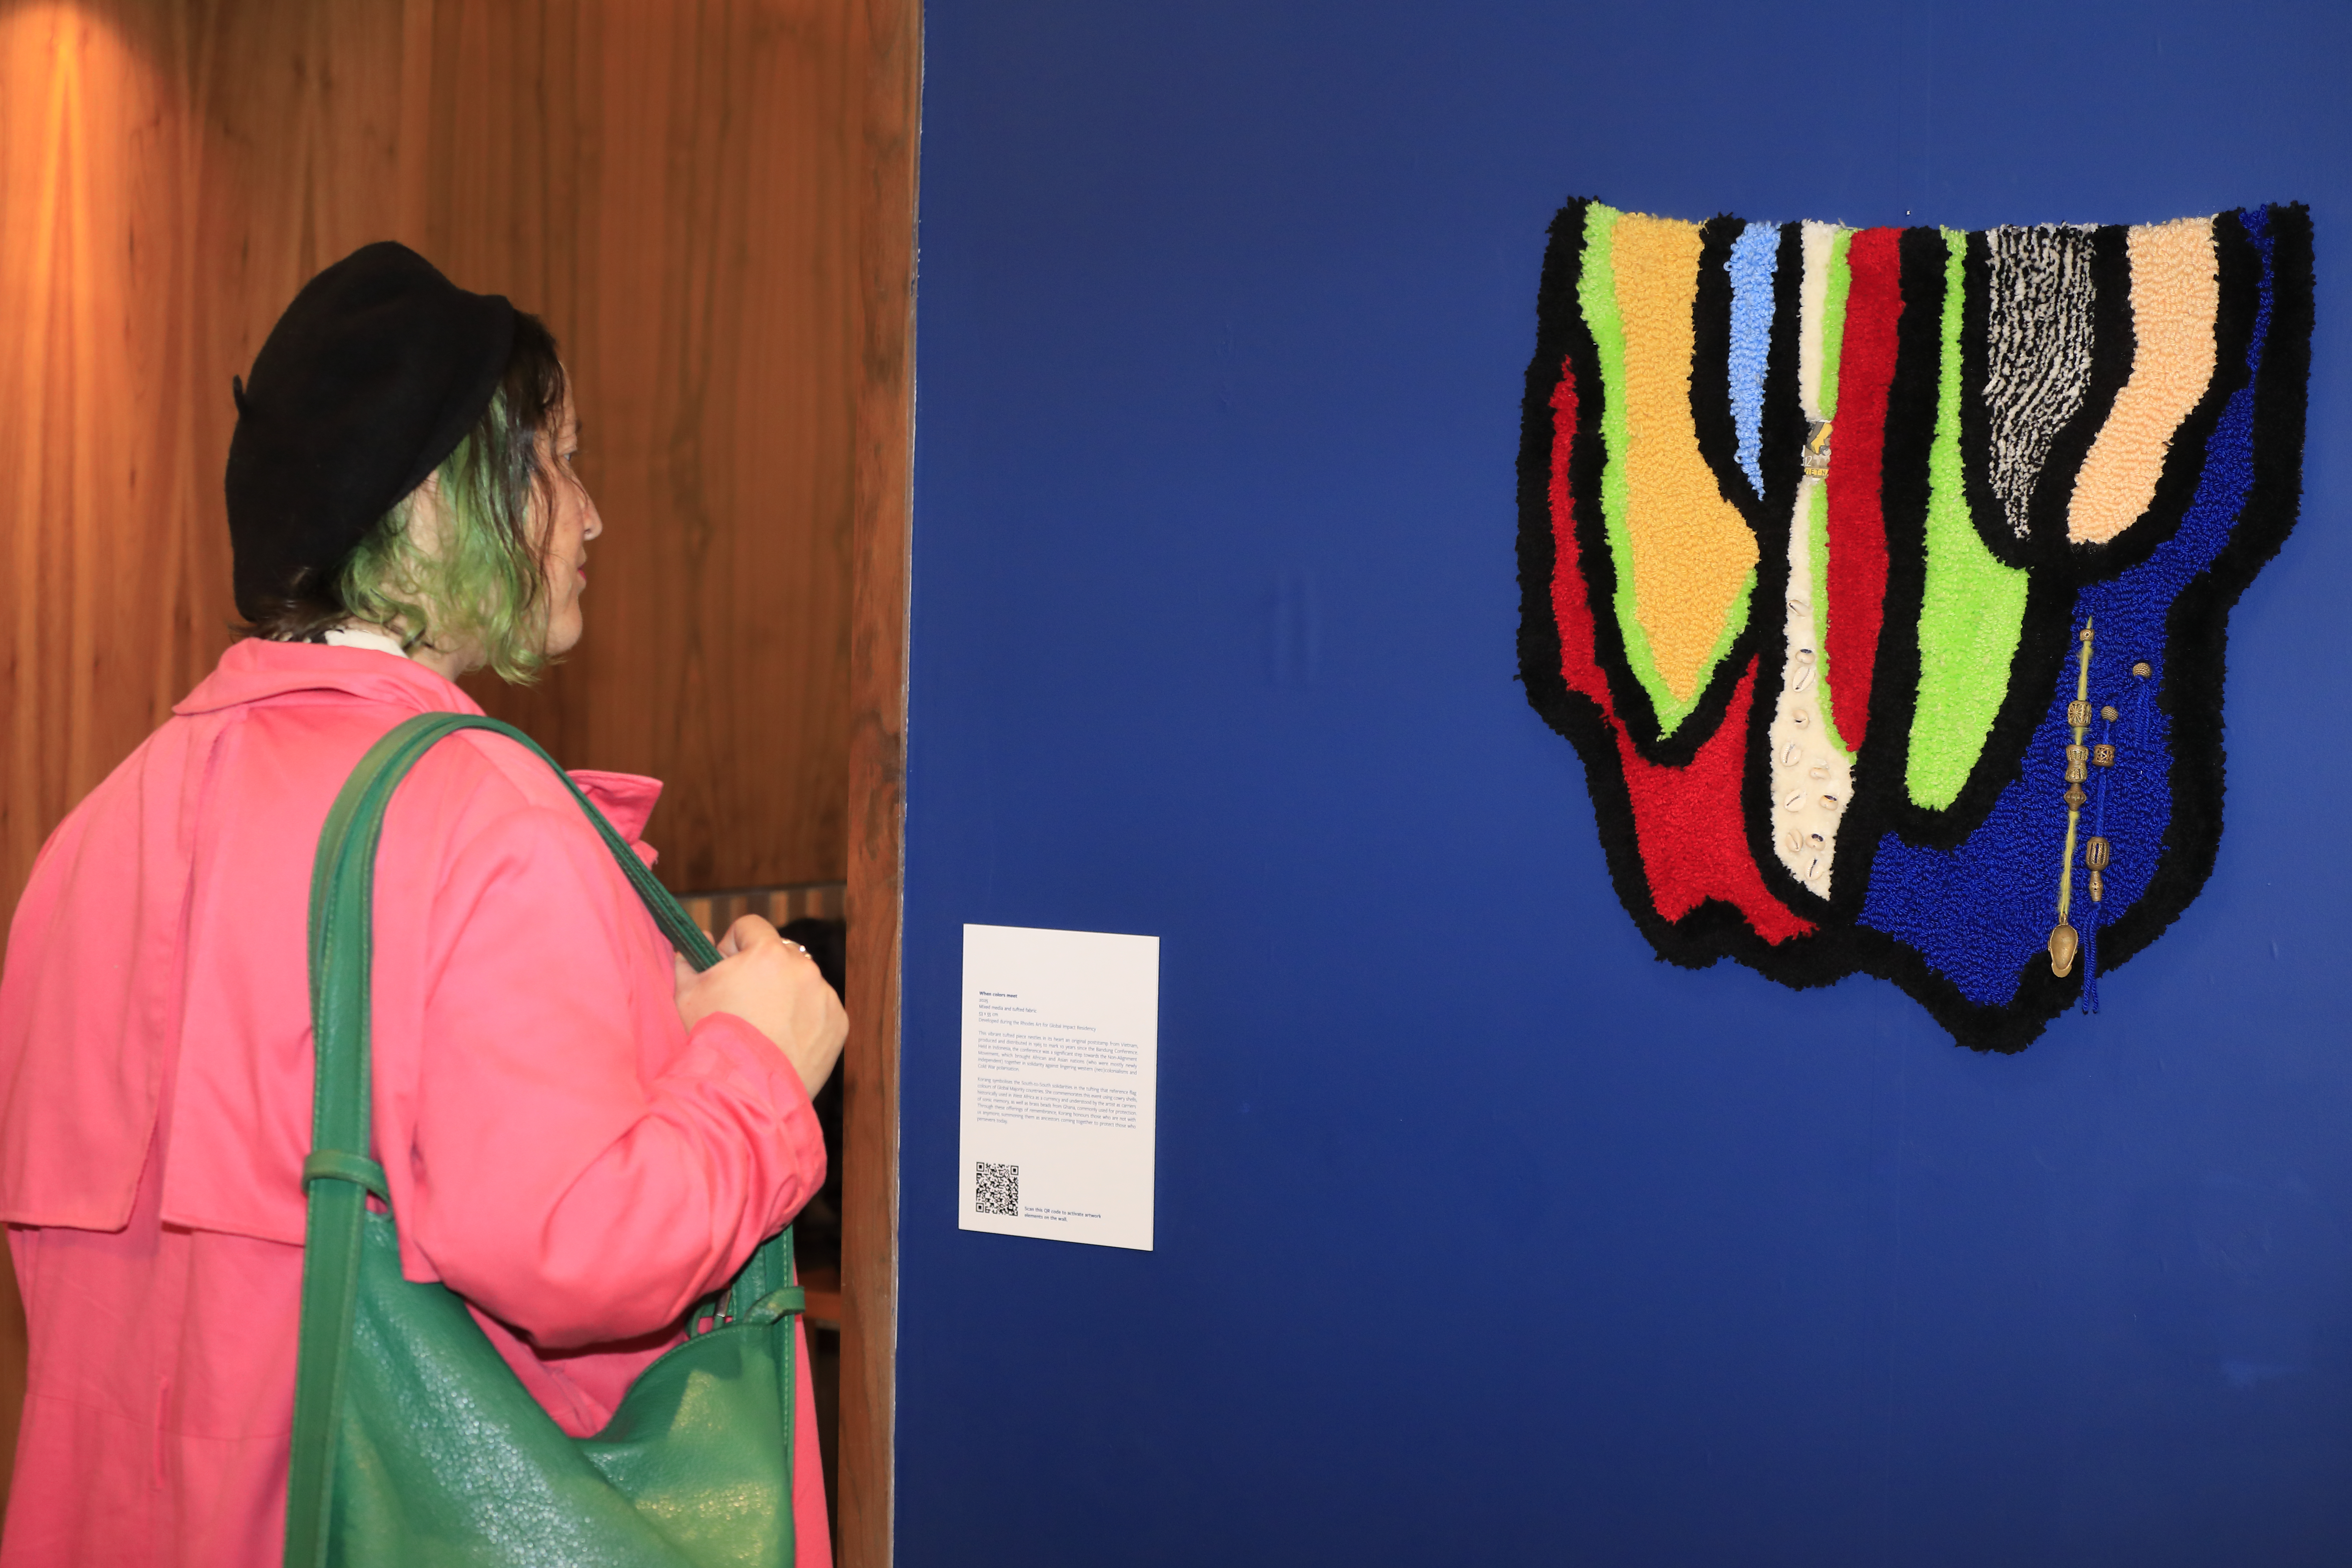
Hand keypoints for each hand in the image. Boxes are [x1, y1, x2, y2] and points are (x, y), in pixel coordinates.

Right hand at [673, 915, 846, 1097]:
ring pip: (803, 981)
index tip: (727, 966)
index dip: (735, 944)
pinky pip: (820, 1009)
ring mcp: (824, 995)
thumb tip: (700, 938)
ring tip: (765, 1027)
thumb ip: (689, 959)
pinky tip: (784, 1041)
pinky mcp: (838, 1022)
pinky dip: (805, 1019)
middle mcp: (803, 967)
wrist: (745, 1091)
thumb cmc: (712, 1040)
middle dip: (763, 970)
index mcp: (767, 953)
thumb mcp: (686, 995)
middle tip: (745, 1001)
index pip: (751, 926)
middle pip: (781, 954)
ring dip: (787, 993)